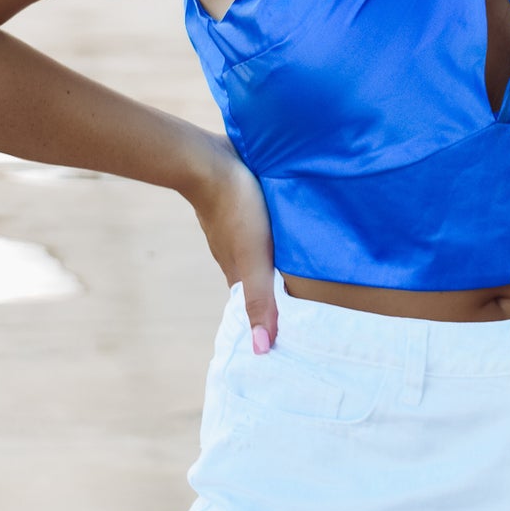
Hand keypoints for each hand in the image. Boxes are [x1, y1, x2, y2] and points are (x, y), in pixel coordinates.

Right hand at [183, 132, 277, 351]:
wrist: (208, 160)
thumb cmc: (236, 209)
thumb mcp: (254, 257)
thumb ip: (259, 299)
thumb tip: (261, 350)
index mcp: (236, 270)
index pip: (252, 303)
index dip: (269, 317)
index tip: (288, 331)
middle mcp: (232, 252)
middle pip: (255, 277)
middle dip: (274, 289)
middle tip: (301, 301)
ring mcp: (232, 225)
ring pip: (256, 250)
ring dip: (273, 259)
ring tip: (299, 264)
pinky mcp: (237, 200)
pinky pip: (255, 223)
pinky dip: (270, 232)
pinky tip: (285, 226)